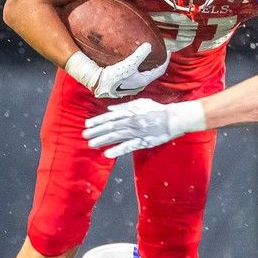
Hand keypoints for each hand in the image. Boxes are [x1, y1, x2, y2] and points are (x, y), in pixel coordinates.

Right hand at [66, 43, 169, 98]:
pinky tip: (130, 62)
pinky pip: (134, 74)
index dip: (166, 60)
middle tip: (158, 54)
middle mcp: (139, 85)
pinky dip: (137, 68)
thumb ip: (139, 55)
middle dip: (156, 63)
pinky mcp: (123, 84)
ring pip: (143, 74)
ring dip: (146, 66)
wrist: (98, 84)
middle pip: (152, 73)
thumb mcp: (128, 64)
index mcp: (143, 81)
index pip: (160, 70)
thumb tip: (149, 45)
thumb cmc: (113, 76)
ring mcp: (131, 86)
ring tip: (145, 57)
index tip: (169, 52)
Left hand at [84, 98, 204, 157]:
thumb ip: (124, 107)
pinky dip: (118, 150)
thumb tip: (110, 109)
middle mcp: (130, 122)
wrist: (172, 119)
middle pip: (110, 127)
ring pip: (116, 136)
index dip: (98, 121)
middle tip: (84, 135)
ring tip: (91, 144)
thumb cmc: (157, 110)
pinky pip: (128, 146)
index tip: (87, 124)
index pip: (110, 117)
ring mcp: (136, 132)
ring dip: (102, 140)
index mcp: (130, 112)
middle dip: (96, 131)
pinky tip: (108, 154)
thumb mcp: (140, 103)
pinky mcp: (142, 142)